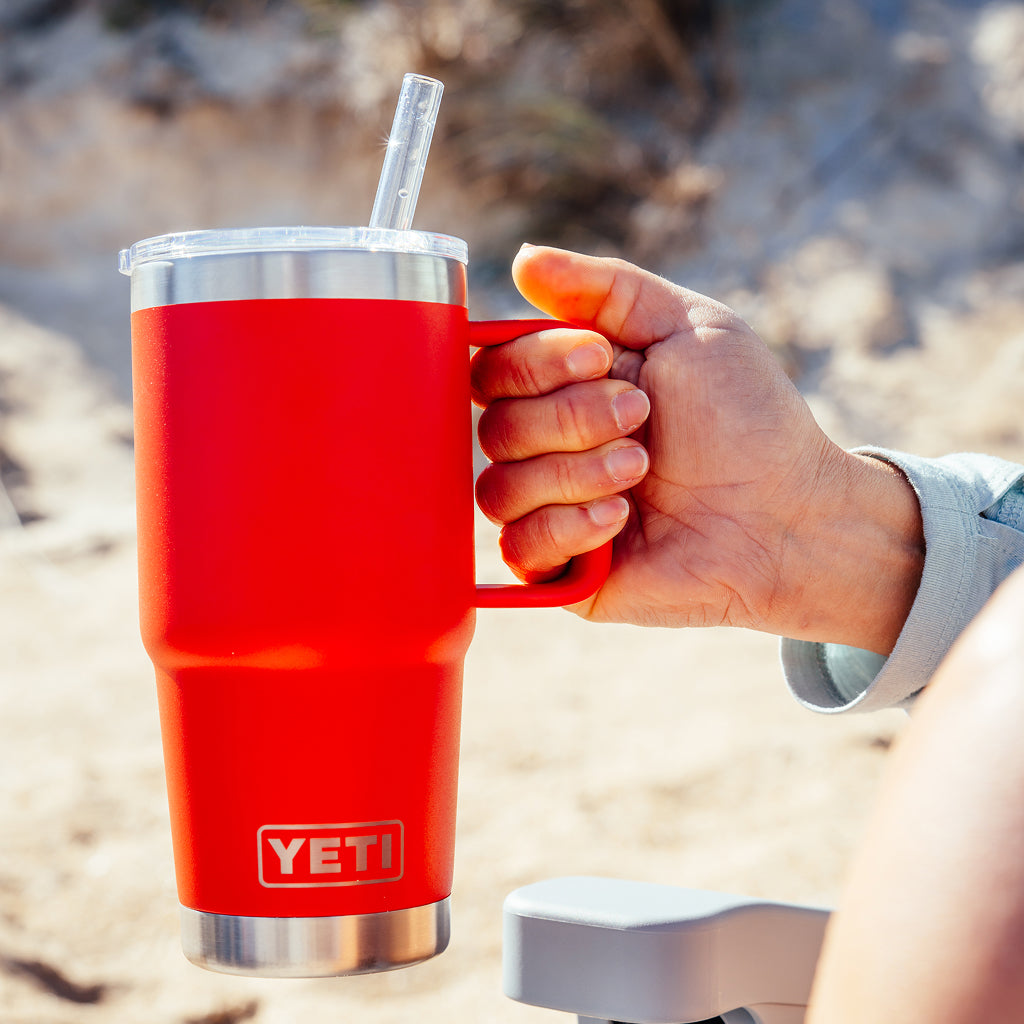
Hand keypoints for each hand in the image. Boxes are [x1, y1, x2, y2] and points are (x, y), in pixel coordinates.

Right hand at [471, 246, 922, 650]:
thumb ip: (604, 289)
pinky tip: (622, 520)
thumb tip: (523, 258)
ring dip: (576, 471)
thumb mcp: (685, 326)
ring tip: (642, 469)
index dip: (535, 362)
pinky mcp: (563, 571)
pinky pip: (519, 550)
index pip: (493, 369)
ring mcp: (551, 510)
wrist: (789, 511)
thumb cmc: (745, 417)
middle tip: (642, 416)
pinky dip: (567, 527)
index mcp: (564, 389)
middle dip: (571, 417)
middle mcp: (547, 448)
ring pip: (499, 489)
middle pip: (494, 428)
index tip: (605, 358)